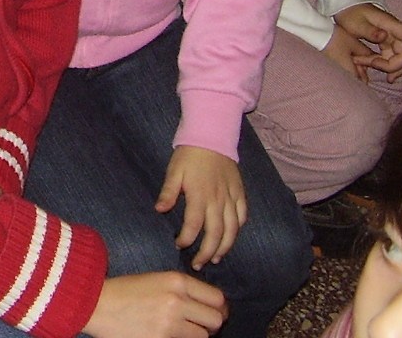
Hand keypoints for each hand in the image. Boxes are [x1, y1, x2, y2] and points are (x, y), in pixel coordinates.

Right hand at [84, 272, 226, 337]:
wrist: (97, 304)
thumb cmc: (125, 291)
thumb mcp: (156, 280)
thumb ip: (182, 290)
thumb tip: (209, 306)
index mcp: (177, 280)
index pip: (217, 298)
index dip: (219, 308)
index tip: (213, 313)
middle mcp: (178, 299)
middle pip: (216, 318)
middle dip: (211, 325)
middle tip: (200, 326)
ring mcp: (171, 321)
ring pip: (204, 336)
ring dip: (197, 335)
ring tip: (182, 331)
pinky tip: (170, 335)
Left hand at [155, 146, 246, 267]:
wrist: (211, 137)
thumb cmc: (189, 154)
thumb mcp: (174, 171)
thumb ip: (168, 192)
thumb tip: (159, 210)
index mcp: (200, 196)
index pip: (194, 225)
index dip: (187, 239)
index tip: (179, 245)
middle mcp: (218, 200)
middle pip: (215, 234)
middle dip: (207, 252)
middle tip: (198, 264)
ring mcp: (231, 198)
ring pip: (232, 230)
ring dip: (224, 247)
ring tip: (215, 258)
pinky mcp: (240, 193)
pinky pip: (242, 216)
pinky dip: (238, 229)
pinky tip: (231, 237)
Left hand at [332, 2, 401, 82]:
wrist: (342, 7)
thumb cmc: (349, 12)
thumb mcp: (356, 22)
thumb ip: (370, 31)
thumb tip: (384, 37)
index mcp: (389, 24)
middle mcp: (392, 30)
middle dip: (397, 66)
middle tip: (385, 76)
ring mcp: (388, 36)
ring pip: (397, 55)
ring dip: (390, 67)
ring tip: (380, 76)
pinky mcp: (382, 41)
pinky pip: (388, 55)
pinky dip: (383, 63)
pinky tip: (374, 68)